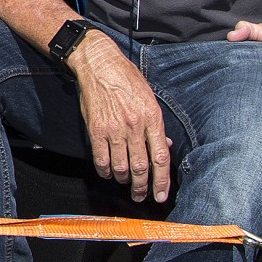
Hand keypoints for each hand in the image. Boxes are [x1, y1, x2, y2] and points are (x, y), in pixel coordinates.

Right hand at [71, 36, 174, 201]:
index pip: (160, 158)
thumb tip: (165, 146)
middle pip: (141, 167)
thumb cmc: (127, 78)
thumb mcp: (150, 98)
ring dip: (124, 180)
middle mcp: (135, 126)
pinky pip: (101, 159)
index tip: (161, 194)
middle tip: (141, 196)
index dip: (162, 181)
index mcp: (153, 118)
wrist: (100, 65)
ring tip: (126, 183)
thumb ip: (157, 125)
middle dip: (142, 187)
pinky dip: (105, 170)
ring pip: (121, 166)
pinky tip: (109, 172)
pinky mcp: (96, 129)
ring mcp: (114, 129)